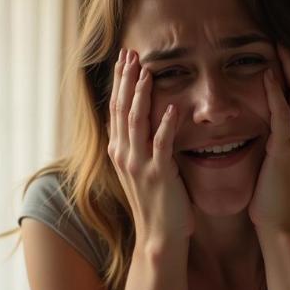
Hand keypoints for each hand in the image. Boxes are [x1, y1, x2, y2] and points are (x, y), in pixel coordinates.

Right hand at [106, 48, 194, 246]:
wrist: (159, 236)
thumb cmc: (156, 204)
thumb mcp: (142, 171)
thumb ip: (140, 147)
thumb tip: (142, 124)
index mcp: (120, 152)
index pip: (116, 109)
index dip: (119, 83)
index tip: (124, 59)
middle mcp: (124, 155)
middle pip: (122, 109)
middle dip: (125, 79)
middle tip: (131, 53)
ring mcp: (139, 165)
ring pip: (136, 122)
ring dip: (141, 95)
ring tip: (147, 71)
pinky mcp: (158, 175)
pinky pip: (161, 144)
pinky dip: (166, 125)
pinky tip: (172, 108)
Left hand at [247, 42, 289, 236]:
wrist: (287, 226)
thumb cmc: (283, 196)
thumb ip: (288, 136)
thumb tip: (276, 119)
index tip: (286, 44)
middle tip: (280, 33)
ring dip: (288, 65)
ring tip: (275, 42)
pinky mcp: (286, 150)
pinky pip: (282, 112)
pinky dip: (274, 91)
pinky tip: (265, 73)